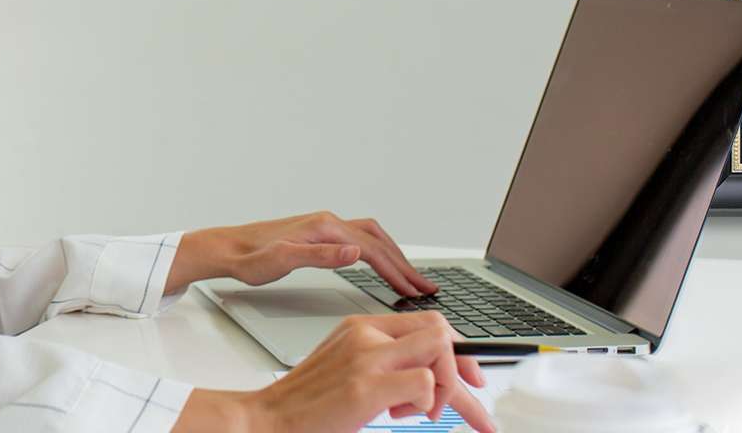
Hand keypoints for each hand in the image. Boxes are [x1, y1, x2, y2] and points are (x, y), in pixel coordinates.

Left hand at [166, 211, 437, 297]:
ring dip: (394, 255)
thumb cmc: (251, 258)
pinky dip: (379, 251)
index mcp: (325, 228)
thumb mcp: (283, 261)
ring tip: (411, 277)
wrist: (229, 248)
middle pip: (379, 241)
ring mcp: (326, 226)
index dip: (396, 271)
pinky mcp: (321, 234)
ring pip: (373, 236)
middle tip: (425, 287)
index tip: (414, 289)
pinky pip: (361, 238)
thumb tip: (355, 252)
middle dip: (404, 264)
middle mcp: (329, 222)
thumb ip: (321, 256)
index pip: (372, 250)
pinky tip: (381, 263)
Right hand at [172, 313, 494, 432]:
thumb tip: (428, 375)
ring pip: (438, 350)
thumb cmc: (308, 403)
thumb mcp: (348, 368)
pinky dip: (426, 403)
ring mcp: (366, 357)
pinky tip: (402, 415)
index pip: (426, 323)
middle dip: (463, 368)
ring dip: (445, 387)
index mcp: (361, 326)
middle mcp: (365, 333)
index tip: (472, 376)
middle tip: (474, 396)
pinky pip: (424, 384)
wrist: (267, 419)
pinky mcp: (366, 386)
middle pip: (440, 331)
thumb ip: (384, 361)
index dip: (456, 350)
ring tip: (424, 412)